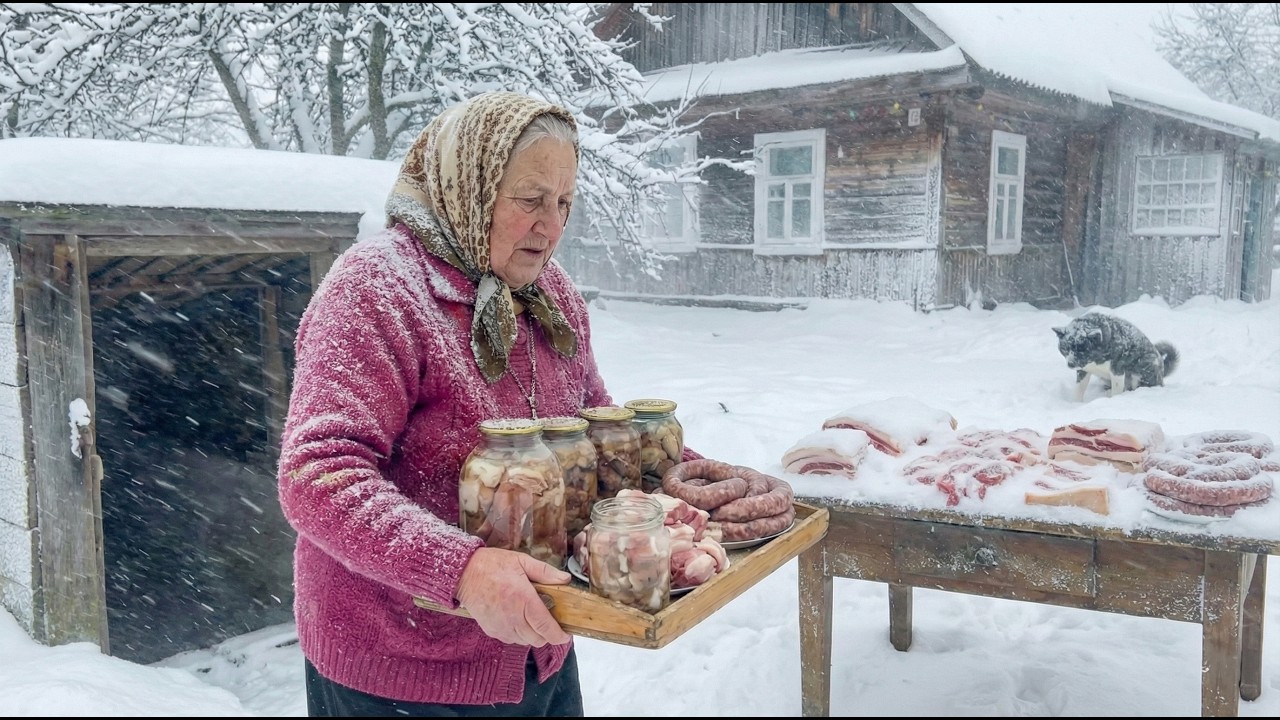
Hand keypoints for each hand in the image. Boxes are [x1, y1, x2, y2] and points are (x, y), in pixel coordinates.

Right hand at [455, 547, 572, 646]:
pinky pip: (511, 640)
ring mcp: (502, 627)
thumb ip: (545, 572)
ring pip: (525, 642)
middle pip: (539, 640)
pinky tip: (516, 618)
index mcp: (525, 600)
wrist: (464, 573)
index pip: (547, 628)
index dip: (560, 636)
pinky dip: (518, 634)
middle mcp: (514, 618)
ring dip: (532, 634)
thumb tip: (565, 579)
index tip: (566, 634)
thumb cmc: (492, 565)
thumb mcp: (522, 561)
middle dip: (547, 633)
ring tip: (530, 616)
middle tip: (548, 619)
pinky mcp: (492, 630)